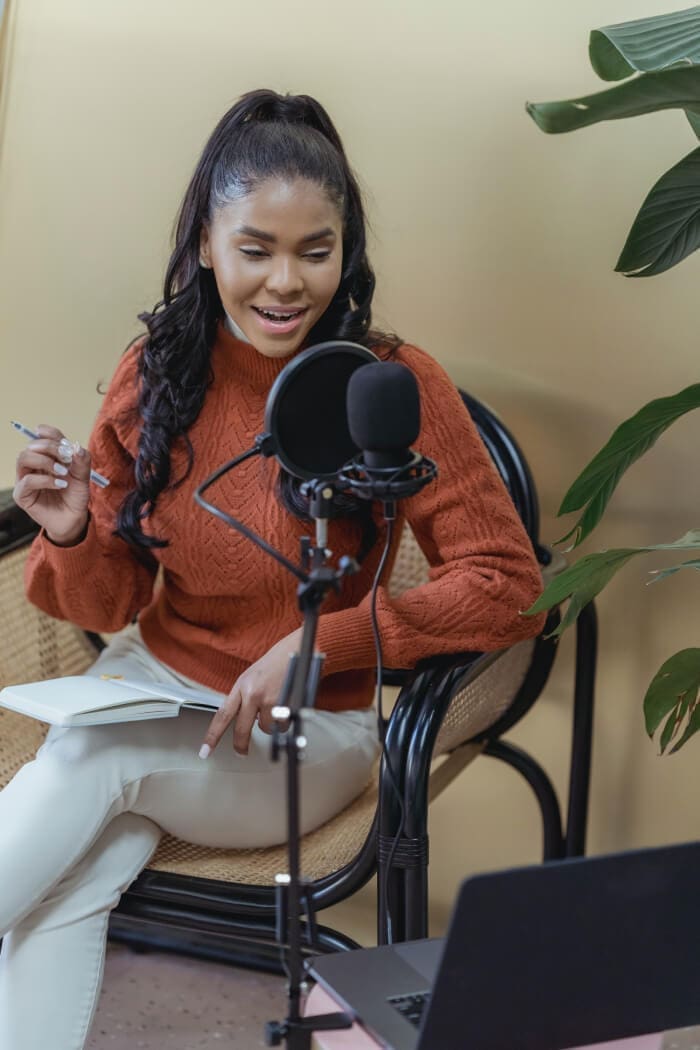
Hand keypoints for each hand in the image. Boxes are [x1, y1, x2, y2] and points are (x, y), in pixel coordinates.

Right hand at [13, 425, 90, 545]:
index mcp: (47, 456)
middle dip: (49, 447)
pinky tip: (60, 485)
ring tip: (62, 472)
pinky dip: (45, 480)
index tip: (63, 441)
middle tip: (66, 457)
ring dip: (44, 461)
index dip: (50, 434)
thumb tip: (76, 446)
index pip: (42, 437)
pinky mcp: (22, 494)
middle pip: (32, 445)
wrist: (74, 518)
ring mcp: (25, 478)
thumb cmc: (76, 496)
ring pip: (23, 458)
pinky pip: (27, 481)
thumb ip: (82, 460)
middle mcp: (34, 465)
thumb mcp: (83, 476)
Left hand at [200, 628, 302, 756]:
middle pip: (241, 729)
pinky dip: (285, 721)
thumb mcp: (254, 676)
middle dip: (241, 745)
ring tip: (277, 707)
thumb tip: (243, 718)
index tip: (204, 751)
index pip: (222, 715)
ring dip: (272, 724)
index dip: (212, 736)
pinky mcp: (286, 706)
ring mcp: (270, 700)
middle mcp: (253, 693)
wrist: (299, 649)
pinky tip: (287, 706)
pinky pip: (283, 725)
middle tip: (241, 752)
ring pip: (266, 728)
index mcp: (242, 685)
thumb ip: (245, 696)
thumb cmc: (278, 660)